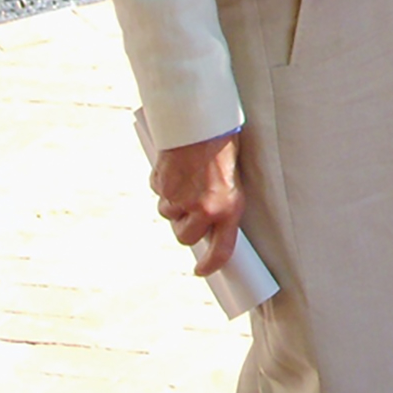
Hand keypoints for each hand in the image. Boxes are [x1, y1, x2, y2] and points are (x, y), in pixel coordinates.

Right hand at [151, 130, 243, 276]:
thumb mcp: (232, 179)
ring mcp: (179, 198)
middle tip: (194, 206)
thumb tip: (206, 225)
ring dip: (176, 204)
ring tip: (189, 178)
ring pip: (170, 215)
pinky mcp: (161, 186)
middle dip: (187, 226)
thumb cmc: (222, 147)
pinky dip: (165, 186)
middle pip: (186, 237)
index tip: (202, 271)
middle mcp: (203, 208)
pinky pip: (160, 194)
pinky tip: (177, 169)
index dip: (211, 265)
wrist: (202, 121)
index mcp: (228, 207)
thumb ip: (219, 204)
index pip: (221, 250)